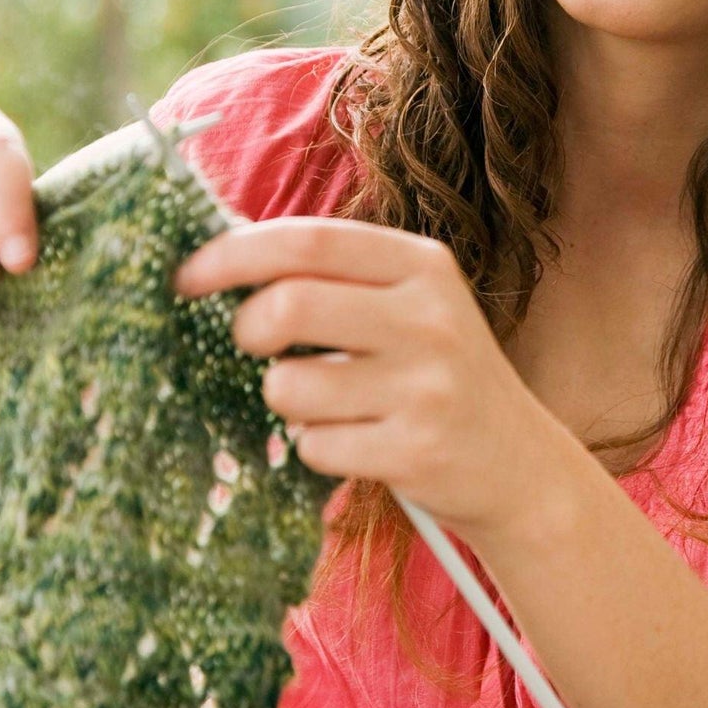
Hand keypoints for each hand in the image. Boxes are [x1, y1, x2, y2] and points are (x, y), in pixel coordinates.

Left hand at [172, 217, 568, 546]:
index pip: (307, 240)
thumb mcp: (410, 306)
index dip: (231, 255)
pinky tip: (358, 444)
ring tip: (327, 405)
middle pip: (288, 305)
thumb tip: (223, 259)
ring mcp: (426, 387)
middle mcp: (431, 318)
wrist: (521, 466)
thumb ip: (336, 278)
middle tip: (251, 343)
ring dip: (286, 399)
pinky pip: (313, 446)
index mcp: (423, 266)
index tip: (185, 277)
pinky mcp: (415, 451)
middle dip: (247, 328)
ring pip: (290, 386)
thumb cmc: (438, 376)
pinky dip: (316, 447)